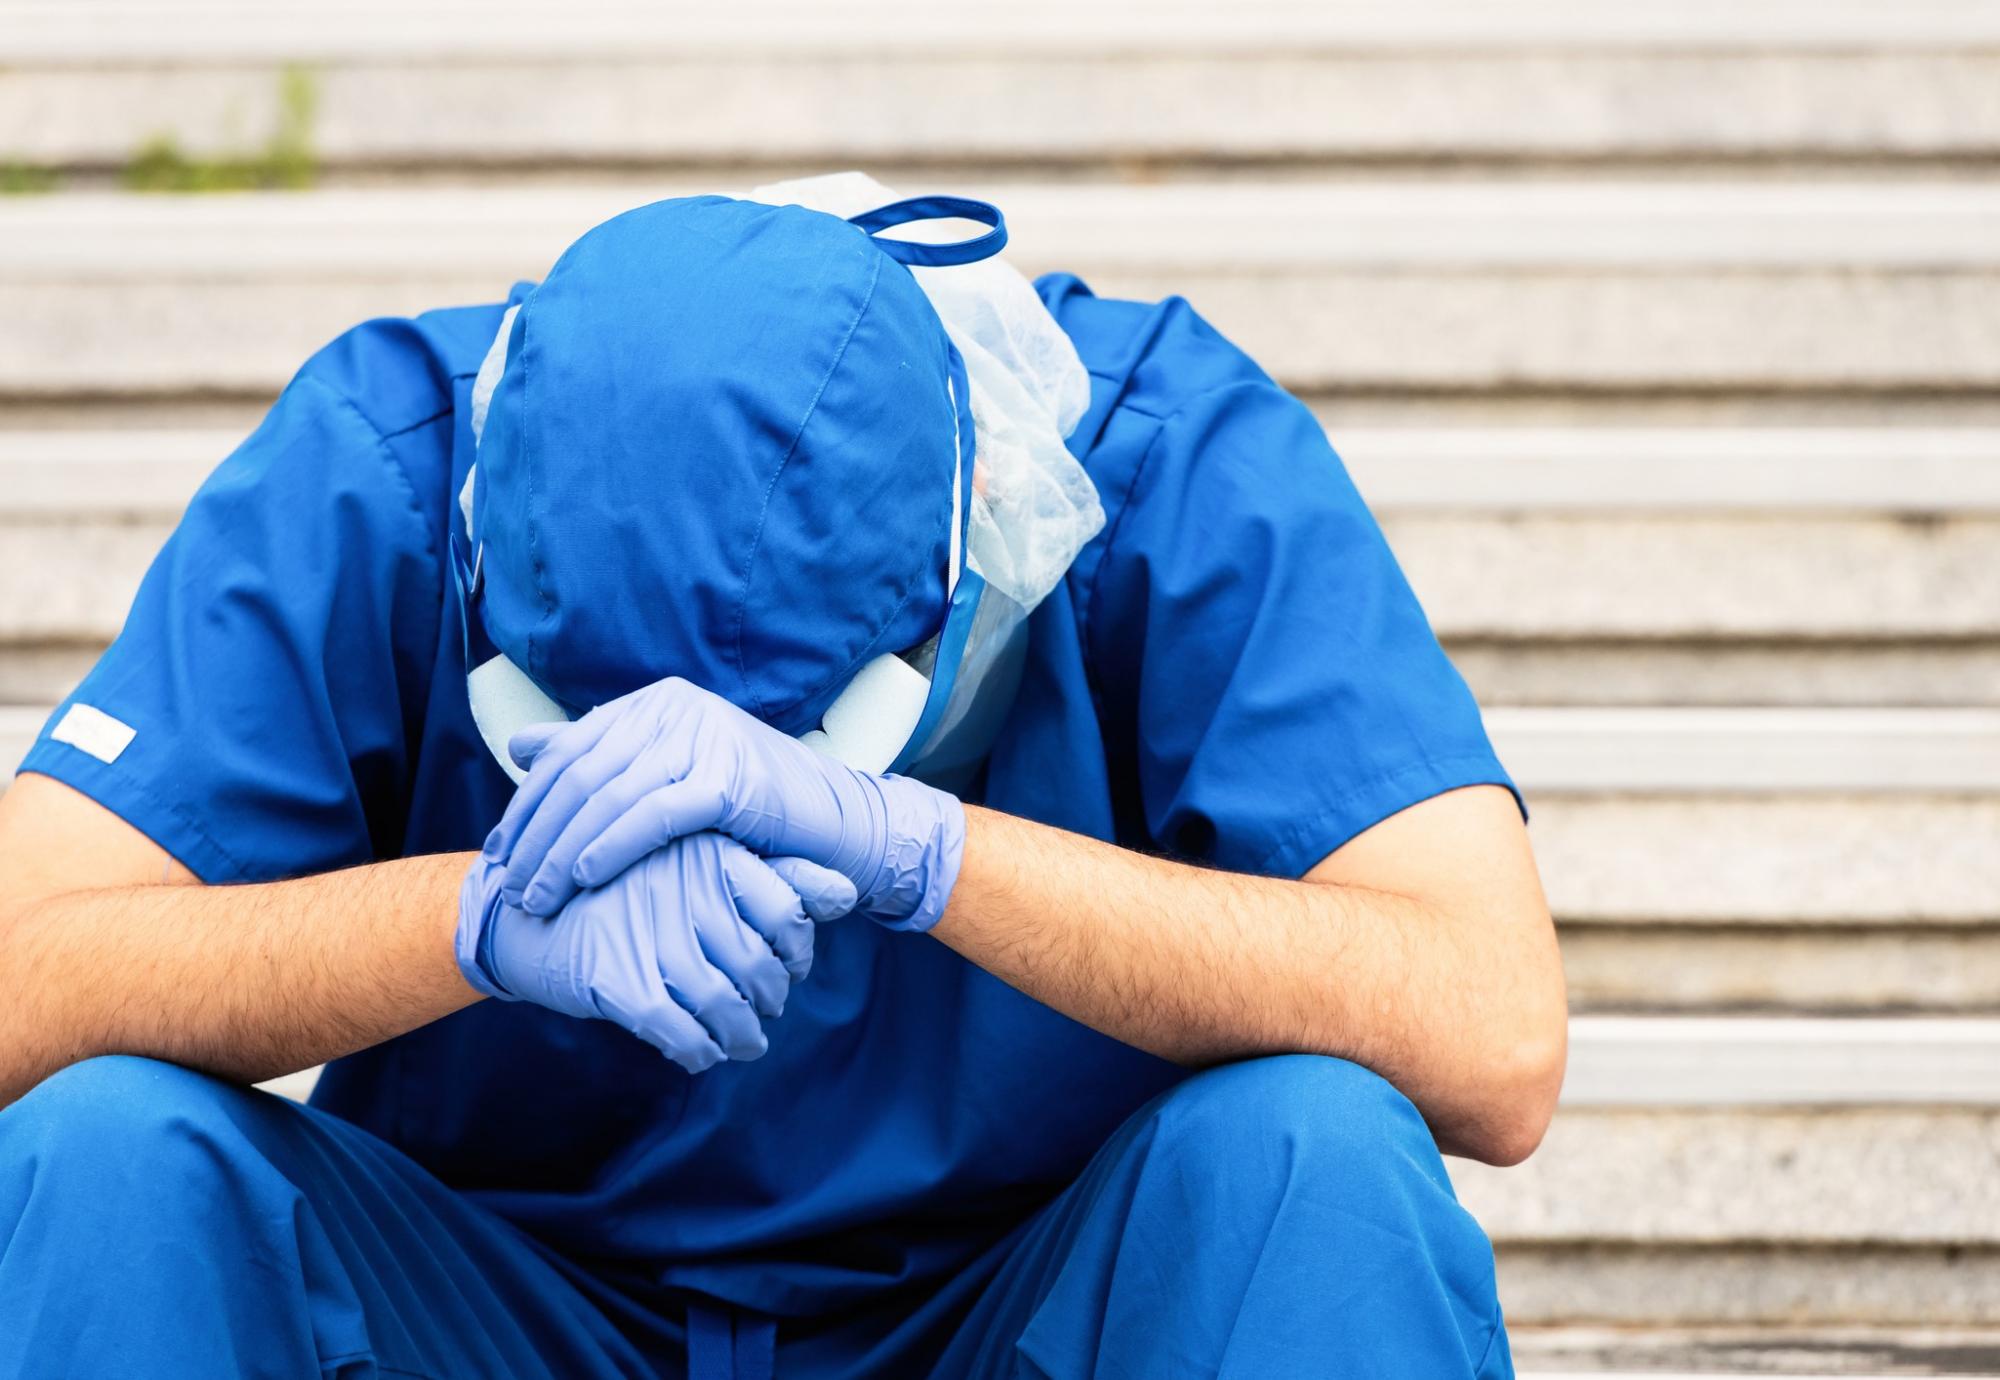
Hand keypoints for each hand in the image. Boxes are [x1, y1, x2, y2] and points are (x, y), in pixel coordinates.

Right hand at [456, 833, 856, 1072]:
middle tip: (765, 1010)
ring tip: (742, 1042)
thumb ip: (777, 876)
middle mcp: (686, 889)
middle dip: (770, 1000)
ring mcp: (651, 935)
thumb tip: (851, 893)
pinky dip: (698, 1051)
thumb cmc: (624, 886)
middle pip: (761, 966)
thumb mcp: (699, 864)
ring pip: (725, 1006)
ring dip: (741, 1036)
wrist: (524, 910)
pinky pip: (679, 1033)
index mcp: (710, 853)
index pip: (788, 909)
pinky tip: (699, 1052)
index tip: (786, 965)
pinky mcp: (618, 979)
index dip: (796, 949)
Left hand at [483, 677, 964, 932]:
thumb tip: (523, 745)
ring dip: (563, 852)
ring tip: (538, 896)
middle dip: (538, 834)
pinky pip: (654, 814)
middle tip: (509, 884)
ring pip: (610, 795)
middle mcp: (675, 708)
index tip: (499, 853)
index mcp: (655, 703)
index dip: (528, 804)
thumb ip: (599, 758)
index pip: (570, 751)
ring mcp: (704, 737)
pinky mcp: (729, 776)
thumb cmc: (746, 808)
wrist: (831, 823)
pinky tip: (586, 876)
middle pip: (582, 773)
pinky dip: (613, 845)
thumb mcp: (667, 775)